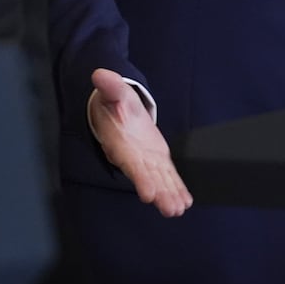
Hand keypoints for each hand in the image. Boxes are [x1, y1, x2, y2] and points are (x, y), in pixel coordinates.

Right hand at [88, 68, 192, 216]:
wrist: (115, 109)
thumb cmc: (112, 102)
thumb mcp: (112, 91)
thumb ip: (109, 85)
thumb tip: (100, 74)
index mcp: (122, 143)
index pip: (131, 164)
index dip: (140, 179)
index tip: (148, 194)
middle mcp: (134, 156)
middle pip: (148, 178)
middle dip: (159, 193)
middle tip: (169, 208)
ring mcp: (147, 159)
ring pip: (160, 180)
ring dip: (169, 194)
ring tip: (179, 209)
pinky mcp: (157, 158)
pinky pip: (167, 175)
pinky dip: (176, 187)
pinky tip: (185, 200)